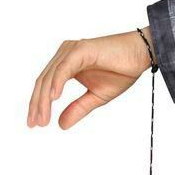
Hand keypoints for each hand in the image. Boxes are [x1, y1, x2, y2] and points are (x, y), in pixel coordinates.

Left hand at [27, 27, 154, 129]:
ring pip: (51, 76)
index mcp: (66, 65)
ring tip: (43, 117)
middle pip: (44, 82)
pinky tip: (54, 98)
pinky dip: (57, 82)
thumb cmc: (121, 72)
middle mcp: (65, 55)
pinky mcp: (81, 49)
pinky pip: (65, 68)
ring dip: (44, 98)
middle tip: (34, 123)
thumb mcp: (96, 97)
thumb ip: (77, 109)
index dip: (38, 105)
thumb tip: (61, 125)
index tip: (35, 123)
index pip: (46, 86)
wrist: (140, 56)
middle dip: (37, 104)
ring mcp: (71, 51)